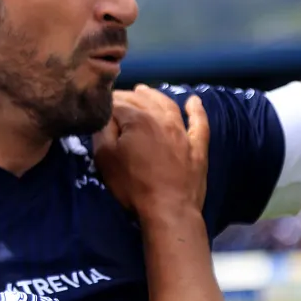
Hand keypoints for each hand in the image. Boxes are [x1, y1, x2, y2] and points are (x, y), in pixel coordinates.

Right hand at [93, 86, 208, 217]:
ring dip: (155, 95)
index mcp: (137, 120)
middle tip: (118, 96)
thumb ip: (103, 132)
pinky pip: (199, 122)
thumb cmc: (132, 186)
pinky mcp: (198, 146)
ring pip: (168, 105)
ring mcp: (182, 132)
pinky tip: (194, 101)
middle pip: (142, 101)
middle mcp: (161, 119)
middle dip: (128, 96)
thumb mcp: (105, 159)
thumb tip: (105, 115)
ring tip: (144, 91)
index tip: (101, 103)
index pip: (118, 103)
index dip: (108, 102)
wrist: (169, 209)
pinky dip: (196, 110)